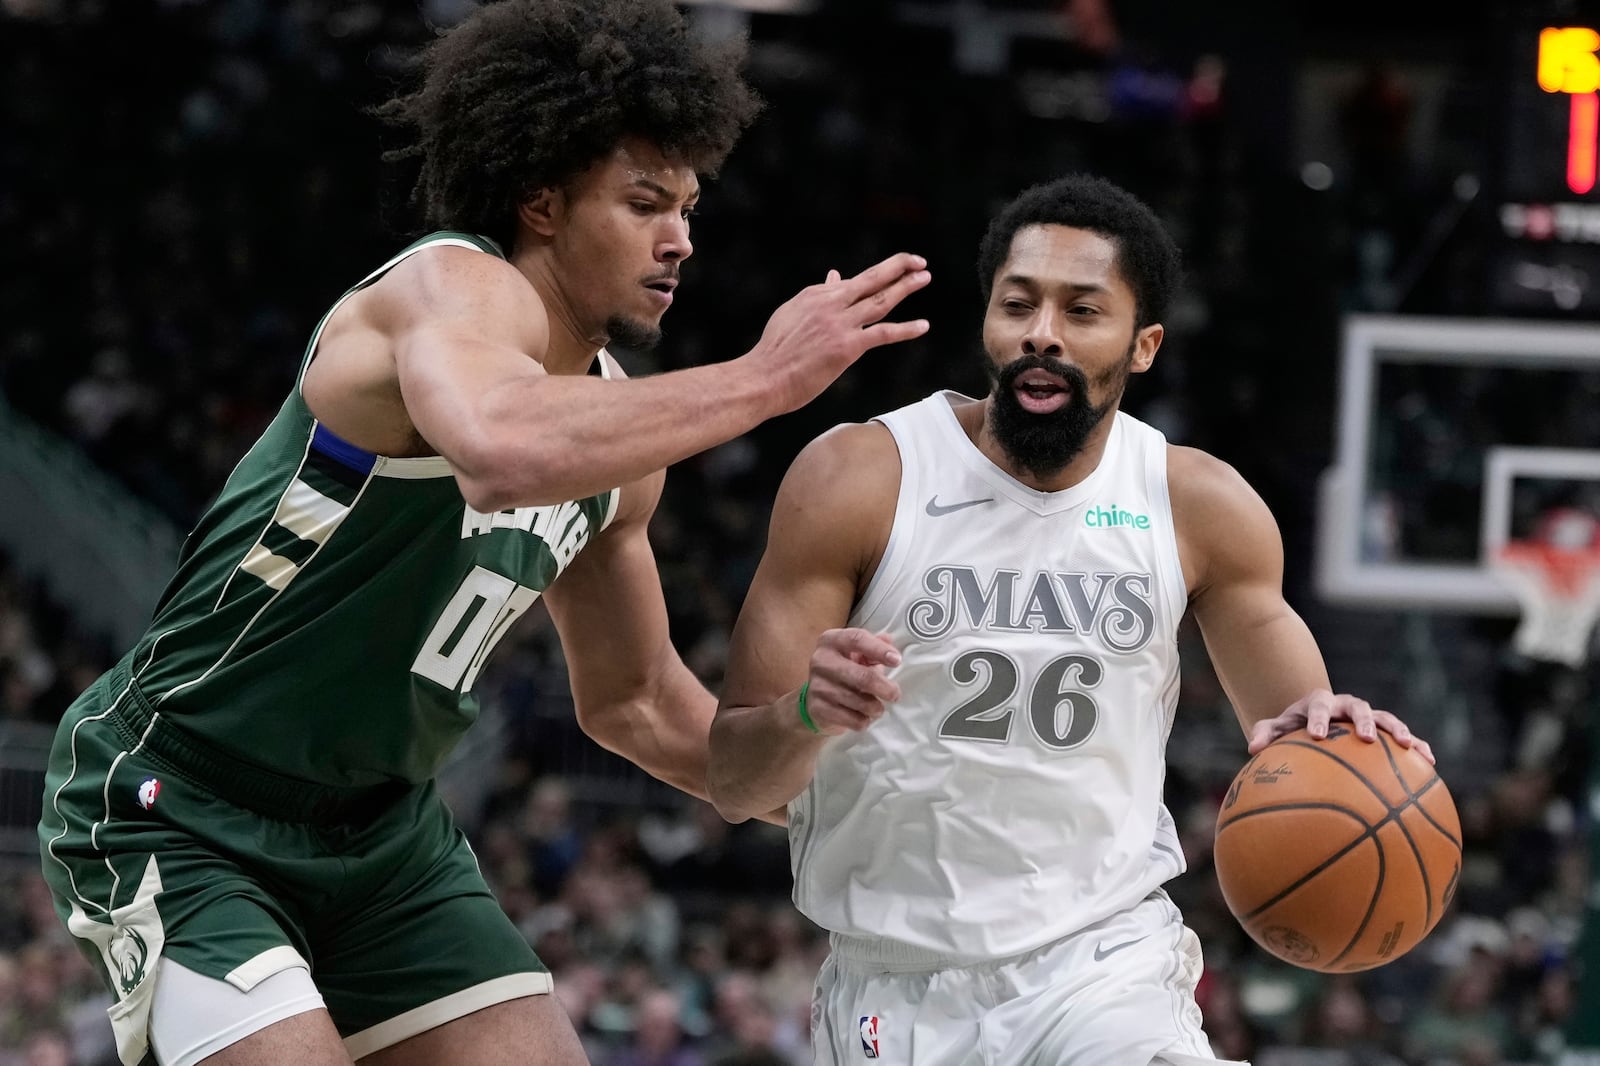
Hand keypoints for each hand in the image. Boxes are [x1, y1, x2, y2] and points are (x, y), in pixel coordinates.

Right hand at [752, 254, 930, 413]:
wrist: (763, 377)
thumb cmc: (774, 353)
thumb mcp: (792, 315)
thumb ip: (816, 296)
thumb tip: (833, 275)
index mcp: (815, 295)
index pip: (851, 283)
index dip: (873, 279)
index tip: (890, 276)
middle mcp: (830, 303)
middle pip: (871, 279)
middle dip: (898, 266)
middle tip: (918, 260)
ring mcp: (840, 323)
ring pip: (881, 300)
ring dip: (905, 287)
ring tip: (924, 277)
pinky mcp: (847, 346)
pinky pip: (883, 333)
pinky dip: (906, 329)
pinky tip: (923, 325)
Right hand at [799, 628, 901, 735]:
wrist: (816, 700)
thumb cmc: (843, 671)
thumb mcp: (857, 654)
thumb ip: (874, 645)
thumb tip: (889, 640)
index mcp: (831, 641)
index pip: (857, 639)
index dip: (879, 649)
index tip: (897, 660)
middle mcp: (821, 660)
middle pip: (862, 676)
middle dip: (885, 688)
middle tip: (895, 694)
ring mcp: (818, 686)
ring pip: (860, 702)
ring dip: (876, 708)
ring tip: (877, 707)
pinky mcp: (818, 709)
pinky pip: (853, 720)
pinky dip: (865, 721)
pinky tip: (863, 717)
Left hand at [1246, 689, 1434, 763]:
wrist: (1317, 718)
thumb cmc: (1294, 726)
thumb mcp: (1277, 727)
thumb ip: (1265, 733)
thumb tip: (1252, 749)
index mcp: (1319, 703)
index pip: (1319, 706)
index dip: (1319, 719)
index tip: (1318, 735)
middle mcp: (1346, 705)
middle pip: (1359, 707)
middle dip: (1363, 721)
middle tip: (1366, 738)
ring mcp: (1368, 716)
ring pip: (1386, 718)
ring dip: (1398, 730)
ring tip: (1409, 746)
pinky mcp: (1384, 729)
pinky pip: (1403, 737)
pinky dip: (1417, 745)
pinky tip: (1430, 761)